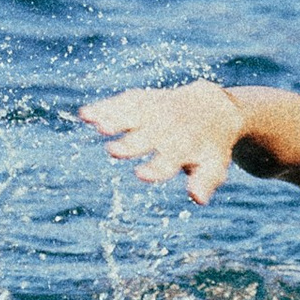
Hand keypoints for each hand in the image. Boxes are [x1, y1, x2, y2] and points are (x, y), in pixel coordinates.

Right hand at [79, 81, 253, 204]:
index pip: (170, 160)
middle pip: (147, 137)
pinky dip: (106, 107)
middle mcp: (168, 128)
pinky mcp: (144, 100)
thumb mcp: (214, 165)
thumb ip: (205, 181)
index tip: (141, 174)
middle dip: (132, 144)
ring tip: (95, 124)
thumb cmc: (210, 146)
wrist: (212, 106)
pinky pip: (124, 103)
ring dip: (115, 119)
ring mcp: (155, 112)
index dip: (156, 168)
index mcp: (186, 147)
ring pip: (133, 115)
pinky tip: (85, 114)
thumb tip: (199, 199)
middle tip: (114, 151)